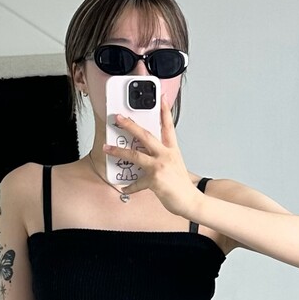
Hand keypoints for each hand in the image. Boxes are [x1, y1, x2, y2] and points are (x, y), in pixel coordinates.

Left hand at [103, 96, 198, 218]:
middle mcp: (166, 155)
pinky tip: (124, 188)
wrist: (191, 201)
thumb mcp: (176, 166)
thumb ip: (163, 158)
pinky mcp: (155, 180)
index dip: (165, 111)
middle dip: (130, 125)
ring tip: (107, 148)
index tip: (161, 98)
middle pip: (146, 135)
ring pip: (135, 155)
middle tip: (119, 118)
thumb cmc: (182, 186)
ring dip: (118, 151)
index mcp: (172, 150)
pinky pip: (137, 182)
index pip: (168, 126)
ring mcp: (160, 166)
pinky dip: (129, 187)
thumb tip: (149, 157)